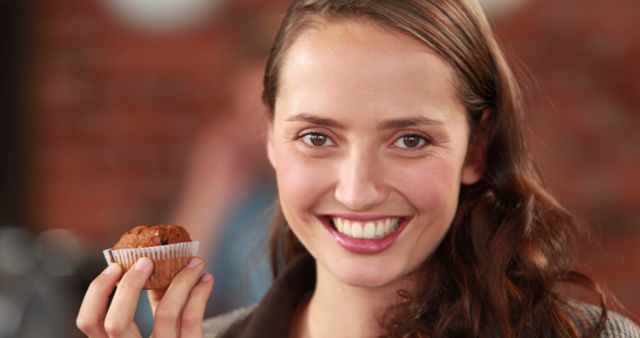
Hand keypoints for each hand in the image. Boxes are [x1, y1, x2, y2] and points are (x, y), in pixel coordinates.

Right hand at [76, 257, 213, 337]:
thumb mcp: (154, 330)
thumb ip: (150, 304)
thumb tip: (152, 265)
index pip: (90, 322)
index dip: (97, 292)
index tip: (115, 266)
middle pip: (116, 323)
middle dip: (130, 285)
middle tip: (146, 261)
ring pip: (165, 314)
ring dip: (182, 281)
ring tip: (194, 263)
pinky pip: (192, 319)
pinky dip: (200, 293)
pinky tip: (206, 279)